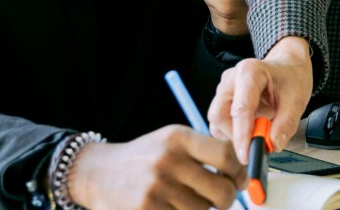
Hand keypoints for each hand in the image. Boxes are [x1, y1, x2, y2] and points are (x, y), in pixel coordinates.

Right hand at [68, 125, 246, 209]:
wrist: (98, 173)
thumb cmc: (144, 158)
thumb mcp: (172, 142)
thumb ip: (205, 151)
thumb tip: (242, 173)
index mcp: (178, 137)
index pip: (226, 155)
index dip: (239, 172)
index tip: (240, 180)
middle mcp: (168, 160)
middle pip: (221, 190)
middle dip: (226, 198)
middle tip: (221, 198)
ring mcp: (156, 187)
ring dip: (202, 209)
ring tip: (186, 200)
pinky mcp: (147, 209)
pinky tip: (172, 207)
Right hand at [209, 36, 312, 160]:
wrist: (287, 66)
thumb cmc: (291, 78)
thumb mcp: (297, 99)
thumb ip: (286, 123)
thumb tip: (273, 144)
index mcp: (250, 72)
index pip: (240, 109)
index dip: (242, 135)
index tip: (246, 155)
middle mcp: (231, 78)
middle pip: (219, 114)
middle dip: (235, 135)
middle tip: (256, 143)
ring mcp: (224, 88)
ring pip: (217, 120)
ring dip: (234, 133)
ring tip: (258, 129)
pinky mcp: (223, 98)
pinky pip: (220, 121)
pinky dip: (233, 130)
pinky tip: (251, 126)